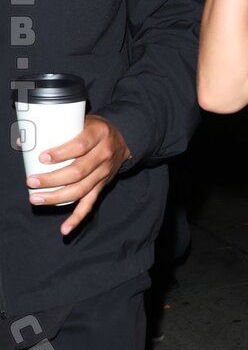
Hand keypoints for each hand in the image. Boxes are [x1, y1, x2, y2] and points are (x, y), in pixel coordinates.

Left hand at [26, 115, 132, 235]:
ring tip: (36, 198)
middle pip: (78, 171)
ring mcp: (104, 173)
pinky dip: (77, 218)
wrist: (125, 138)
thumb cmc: (96, 129)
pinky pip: (90, 204)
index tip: (41, 157)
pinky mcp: (102, 186)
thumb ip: (58, 129)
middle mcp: (104, 154)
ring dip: (57, 197)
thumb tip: (22, 139)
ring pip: (81, 189)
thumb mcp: (84, 120)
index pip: (81, 146)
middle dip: (52, 179)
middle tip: (32, 181)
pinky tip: (65, 229)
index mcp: (99, 134)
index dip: (61, 153)